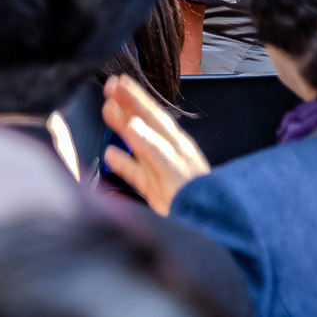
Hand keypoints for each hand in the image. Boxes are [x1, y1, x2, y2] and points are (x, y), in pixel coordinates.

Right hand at [102, 74, 209, 214]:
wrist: (209, 233)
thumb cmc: (200, 201)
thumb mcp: (175, 173)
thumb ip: (155, 150)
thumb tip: (134, 125)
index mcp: (176, 146)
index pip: (153, 115)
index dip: (136, 98)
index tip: (118, 83)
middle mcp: (168, 155)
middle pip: (144, 125)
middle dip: (127, 106)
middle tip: (109, 88)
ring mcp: (161, 172)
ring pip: (137, 144)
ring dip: (122, 128)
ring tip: (107, 111)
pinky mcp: (155, 191)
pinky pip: (135, 172)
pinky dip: (122, 163)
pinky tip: (111, 156)